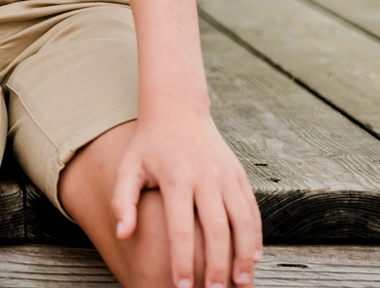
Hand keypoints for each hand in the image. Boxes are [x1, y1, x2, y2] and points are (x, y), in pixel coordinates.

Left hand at [110, 113, 260, 287]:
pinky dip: (256, 236)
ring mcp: (226, 176)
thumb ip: (123, 201)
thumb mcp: (128, 167)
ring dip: (243, 256)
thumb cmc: (149, 143)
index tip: (182, 286)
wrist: (178, 108)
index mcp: (176, 178)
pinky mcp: (239, 175)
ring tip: (241, 283)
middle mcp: (205, 177)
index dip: (182, 261)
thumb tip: (123, 235)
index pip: (181, 229)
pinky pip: (252, 210)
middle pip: (216, 230)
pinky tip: (254, 257)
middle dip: (217, 266)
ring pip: (242, 222)